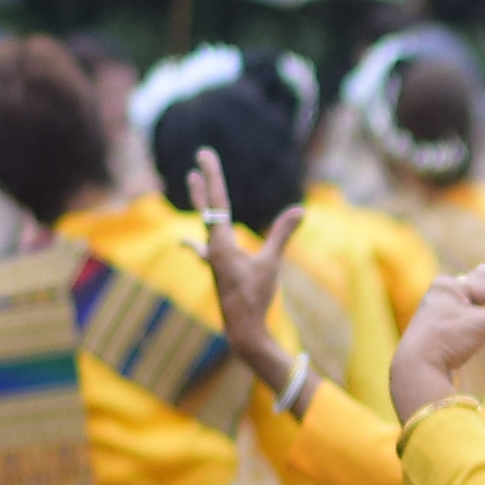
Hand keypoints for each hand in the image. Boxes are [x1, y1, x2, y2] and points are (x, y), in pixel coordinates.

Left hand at [188, 150, 309, 392]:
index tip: (204, 155)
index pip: (217, 201)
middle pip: (207, 208)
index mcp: (221, 243)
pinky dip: (195, 243)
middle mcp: (213, 248)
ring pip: (204, 223)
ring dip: (201, 202)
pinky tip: (184, 243)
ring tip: (191, 182)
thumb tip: (300, 210)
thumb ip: (282, 235)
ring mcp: (213, 259)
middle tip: (196, 162)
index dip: (212, 176)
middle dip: (203, 184)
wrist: (242, 329)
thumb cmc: (255, 297)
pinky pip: (203, 249)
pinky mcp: (218, 269)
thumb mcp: (271, 264)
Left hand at [389, 258, 484, 418]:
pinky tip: (474, 304)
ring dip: (484, 285)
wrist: (414, 372)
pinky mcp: (440, 330)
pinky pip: (465, 311)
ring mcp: (440, 312)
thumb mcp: (480, 327)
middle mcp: (443, 295)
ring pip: (470, 295)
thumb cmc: (444, 343)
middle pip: (480, 280)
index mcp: (448, 288)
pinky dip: (476, 305)